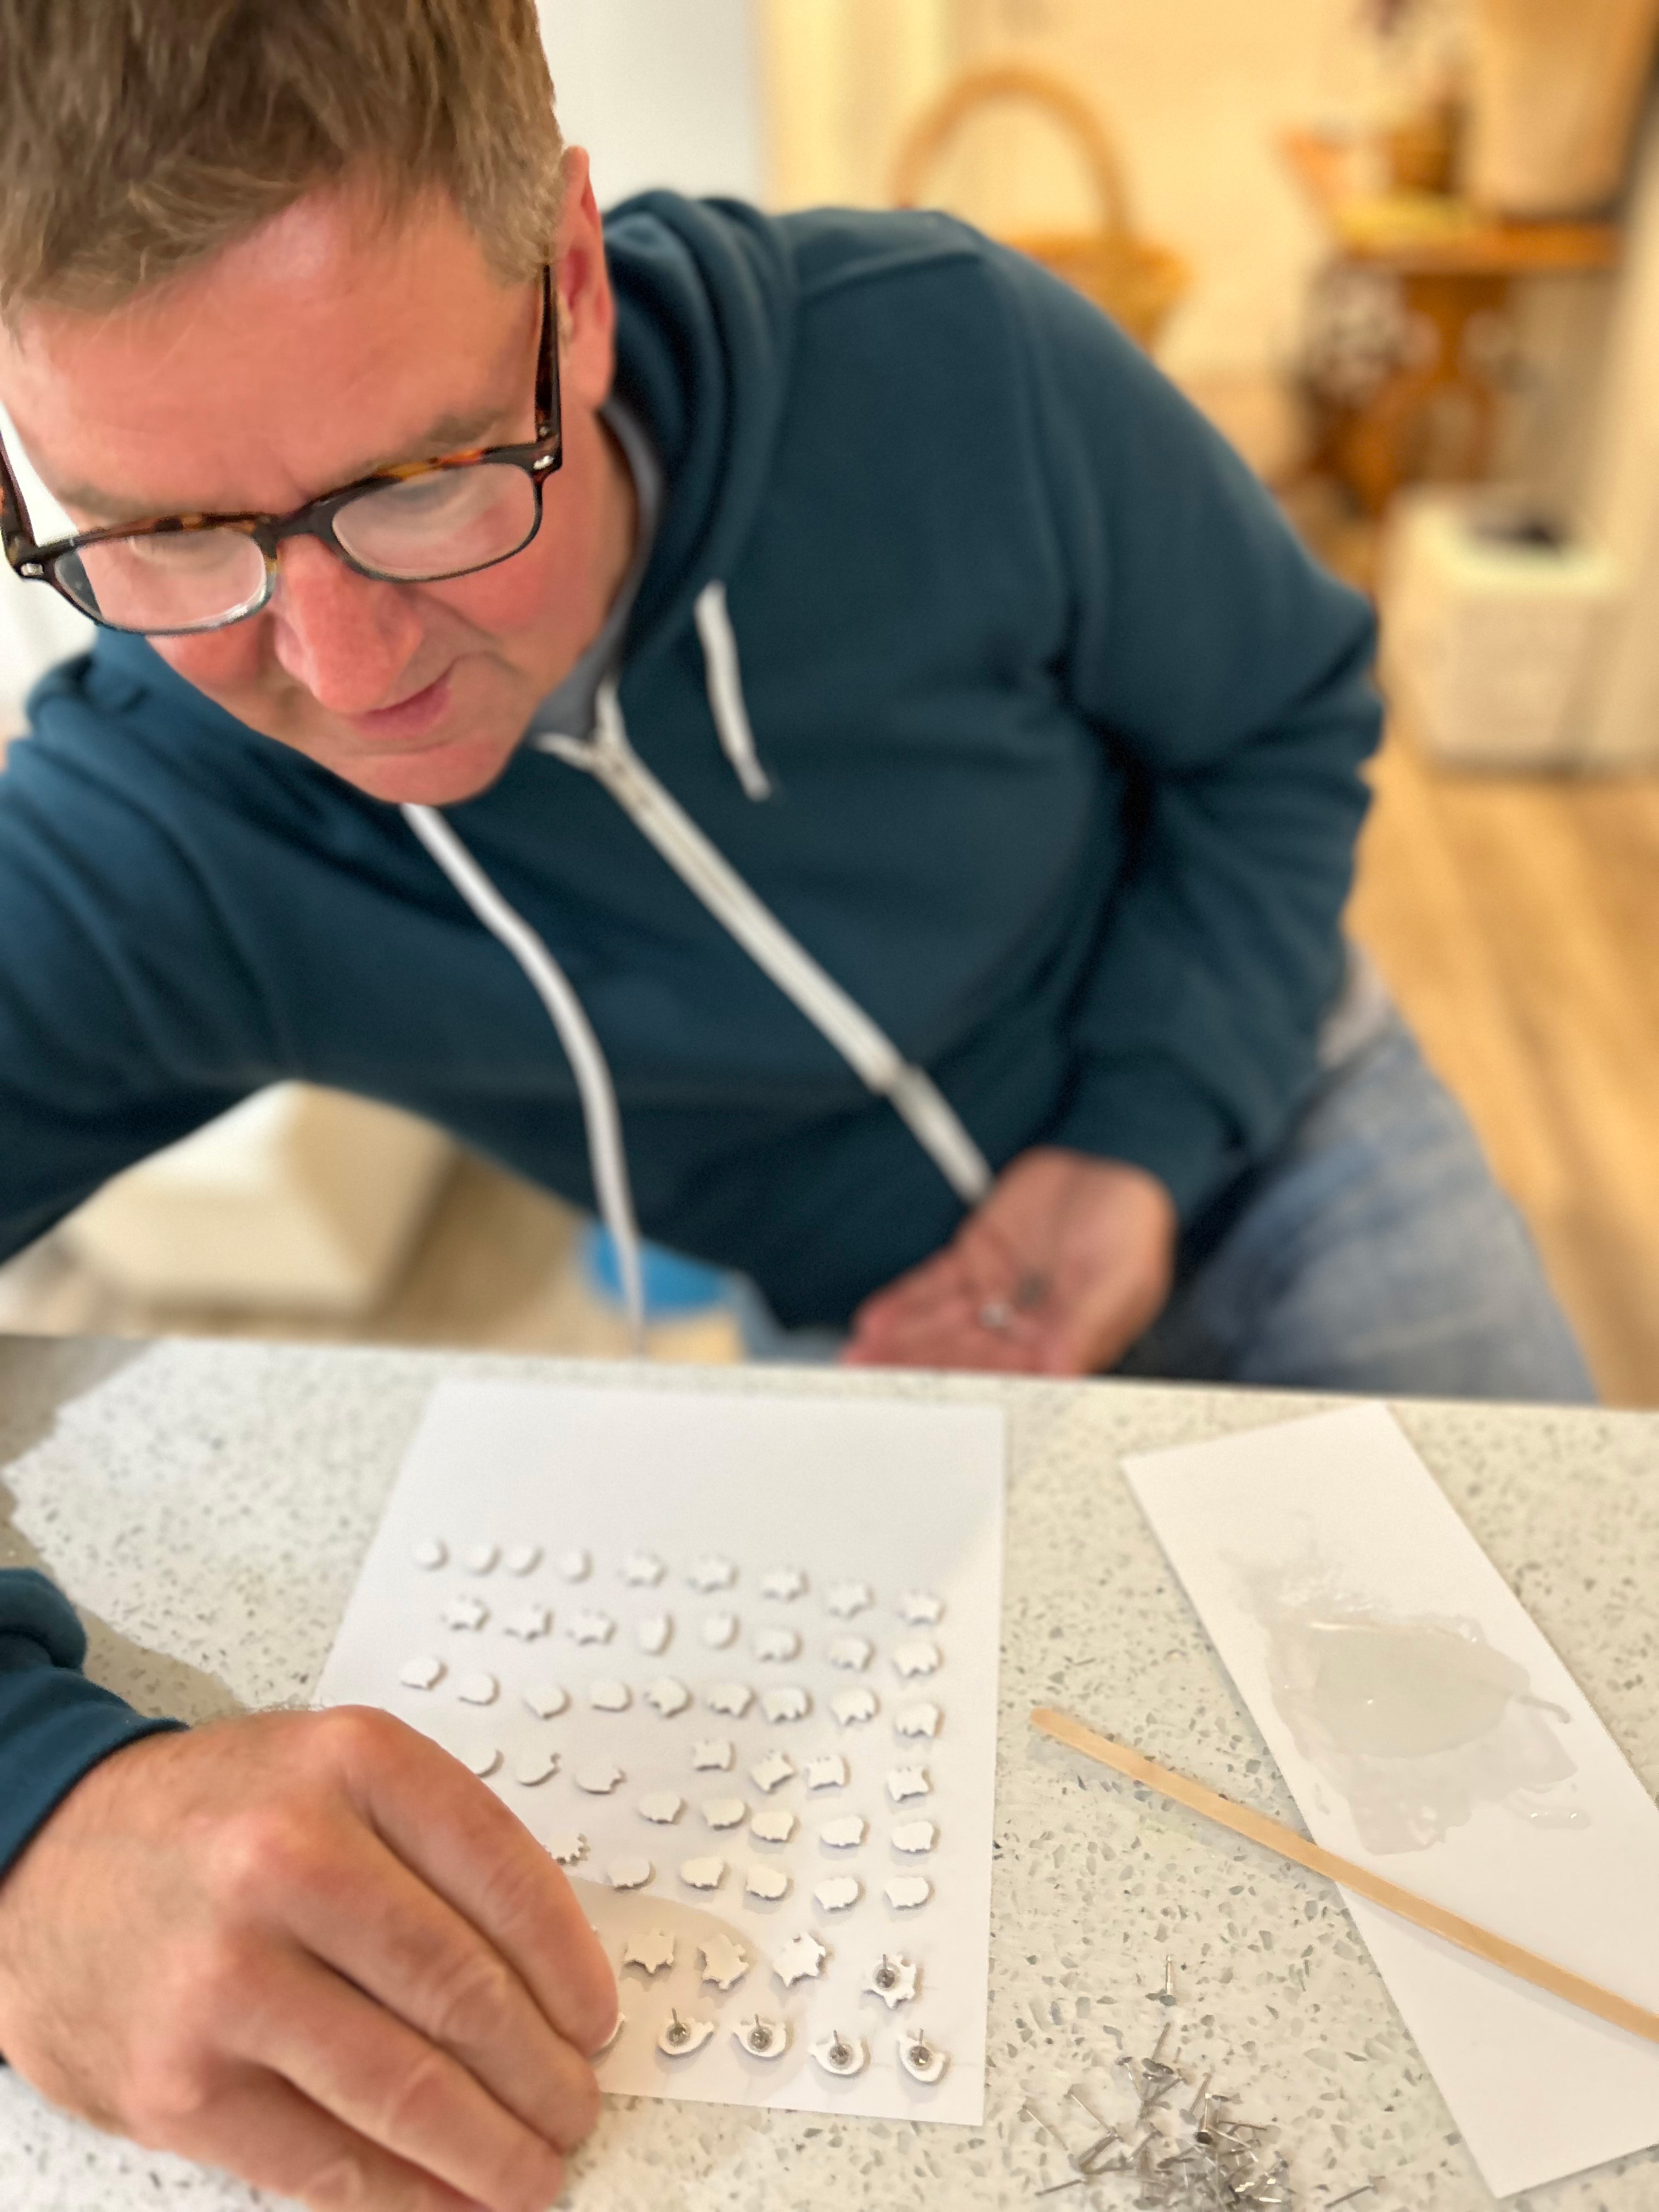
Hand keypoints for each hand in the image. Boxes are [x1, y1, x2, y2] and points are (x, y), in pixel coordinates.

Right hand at [0, 1708, 616, 2211]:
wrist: (46, 1860)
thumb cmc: (213, 1818)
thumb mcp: (335, 1773)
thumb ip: (438, 1846)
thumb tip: (550, 1974)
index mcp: (352, 1766)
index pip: (505, 1878)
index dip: (570, 1967)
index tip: (597, 2019)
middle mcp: (288, 1859)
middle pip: (461, 1992)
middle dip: (540, 2072)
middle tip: (575, 2106)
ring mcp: (228, 1977)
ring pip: (404, 2089)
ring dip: (488, 2148)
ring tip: (530, 2169)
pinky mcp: (179, 2081)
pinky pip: (319, 2160)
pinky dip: (400, 2194)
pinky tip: (443, 2199)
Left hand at [845, 1146, 1176, 1375]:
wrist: (1112, 1156)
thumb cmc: (1132, 1222)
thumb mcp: (1117, 1278)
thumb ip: (1082, 1328)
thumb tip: (1060, 1374)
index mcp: (1063, 1345)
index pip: (1007, 1377)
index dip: (965, 1389)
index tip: (927, 1405)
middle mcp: (1025, 1328)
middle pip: (962, 1358)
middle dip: (917, 1372)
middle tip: (871, 1386)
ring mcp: (997, 1295)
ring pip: (939, 1329)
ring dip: (899, 1346)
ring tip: (858, 1362)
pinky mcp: (976, 1262)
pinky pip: (932, 1289)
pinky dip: (902, 1306)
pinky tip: (872, 1323)